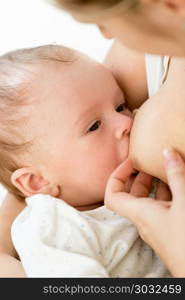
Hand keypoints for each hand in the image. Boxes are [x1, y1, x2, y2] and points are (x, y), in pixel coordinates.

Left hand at [105, 149, 184, 276]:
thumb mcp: (184, 202)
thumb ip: (176, 176)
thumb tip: (167, 153)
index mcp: (140, 213)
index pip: (113, 194)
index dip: (117, 175)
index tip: (130, 162)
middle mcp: (144, 221)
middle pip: (131, 195)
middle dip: (139, 176)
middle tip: (150, 163)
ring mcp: (156, 227)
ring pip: (148, 202)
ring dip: (155, 185)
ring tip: (166, 171)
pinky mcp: (167, 231)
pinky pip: (160, 209)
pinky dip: (166, 196)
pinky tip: (178, 188)